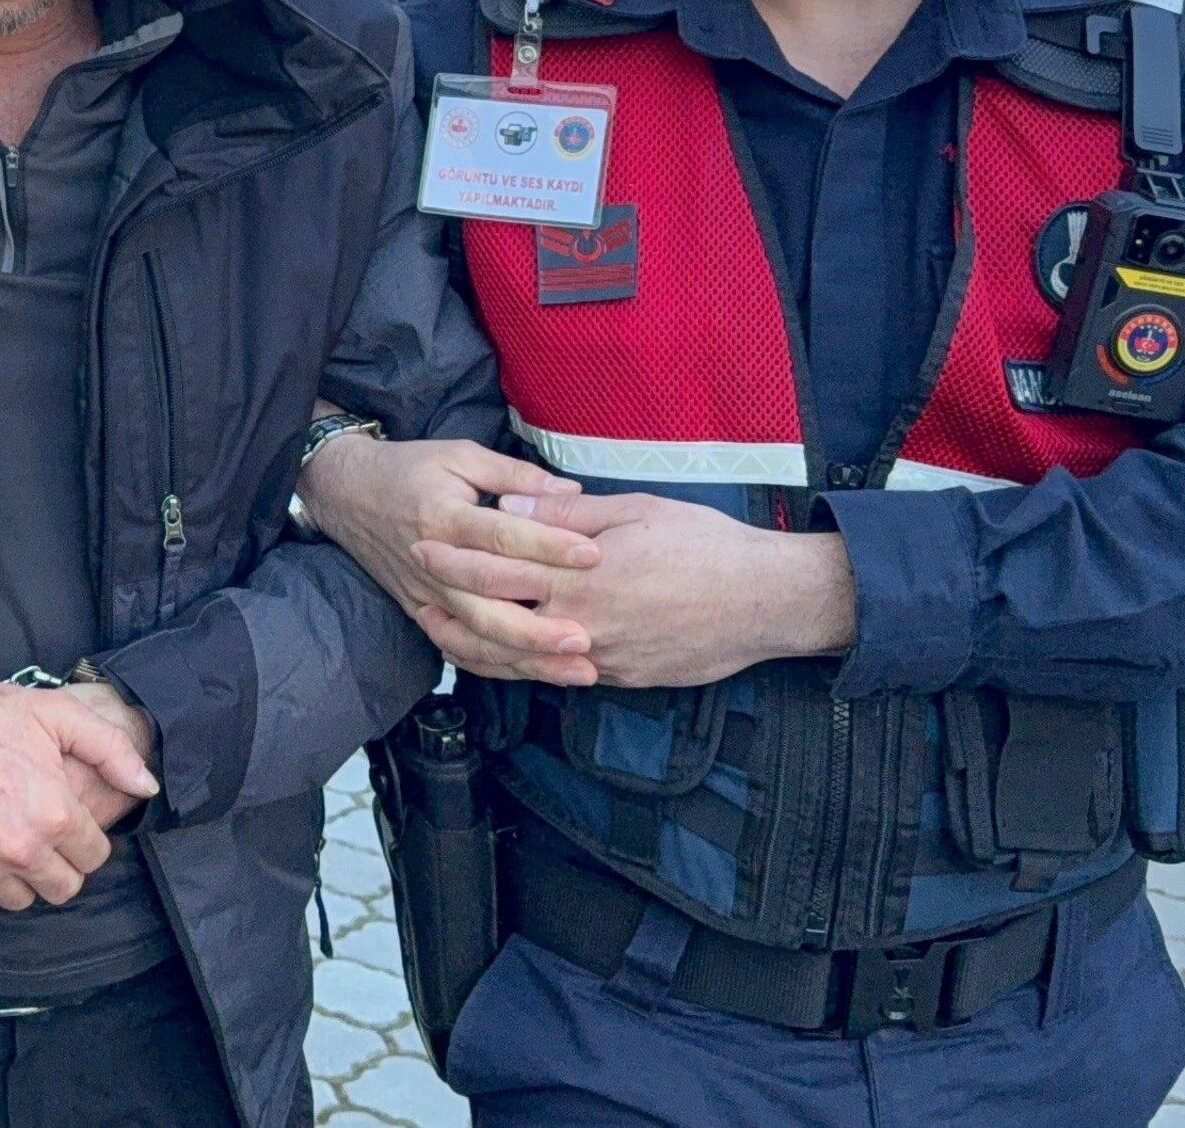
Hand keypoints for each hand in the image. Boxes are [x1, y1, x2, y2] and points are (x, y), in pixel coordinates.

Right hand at [0, 662, 159, 910]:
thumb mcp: (56, 714)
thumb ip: (111, 751)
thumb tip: (148, 786)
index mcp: (54, 815)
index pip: (95, 857)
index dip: (84, 836)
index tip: (65, 818)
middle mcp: (19, 850)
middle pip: (63, 889)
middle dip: (59, 864)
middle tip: (39, 831)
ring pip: (21, 900)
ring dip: (20, 875)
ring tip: (5, 835)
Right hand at [298, 428, 601, 686]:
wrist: (343, 493)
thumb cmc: (407, 469)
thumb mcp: (459, 454)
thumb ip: (515, 476)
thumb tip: (572, 493)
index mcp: (444, 516)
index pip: (502, 537)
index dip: (549, 546)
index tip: (594, 555)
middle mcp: (433, 562)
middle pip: (487, 605)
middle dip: (538, 627)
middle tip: (586, 637)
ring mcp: (424, 593)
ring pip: (476, 637)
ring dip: (526, 657)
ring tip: (576, 668)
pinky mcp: (419, 611)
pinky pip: (458, 647)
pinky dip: (496, 666)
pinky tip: (533, 673)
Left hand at [412, 492, 858, 689]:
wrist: (766, 602)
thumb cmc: (706, 545)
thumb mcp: (635, 511)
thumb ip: (569, 514)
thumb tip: (513, 507)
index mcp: (582, 577)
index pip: (500, 570)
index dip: (455, 560)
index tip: (423, 546)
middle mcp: (584, 624)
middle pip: (499, 623)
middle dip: (452, 607)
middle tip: (418, 592)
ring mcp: (603, 658)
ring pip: (525, 660)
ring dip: (479, 646)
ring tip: (445, 631)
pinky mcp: (623, 678)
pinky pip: (563, 675)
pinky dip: (526, 666)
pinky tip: (508, 654)